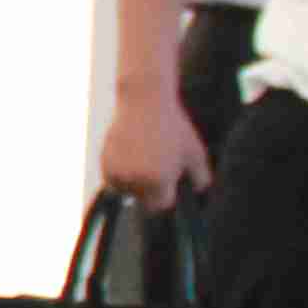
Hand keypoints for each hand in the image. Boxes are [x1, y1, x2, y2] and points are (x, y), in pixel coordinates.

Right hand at [98, 84, 211, 210]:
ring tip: (142, 158)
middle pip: (142, 199)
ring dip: (132, 182)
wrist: (144, 101)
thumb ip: (201, 178)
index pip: (161, 205)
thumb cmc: (173, 127)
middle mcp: (137, 179)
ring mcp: (119, 171)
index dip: (165, 193)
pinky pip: (112, 180)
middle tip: (154, 164)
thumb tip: (199, 192)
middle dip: (149, 189)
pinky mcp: (105, 162)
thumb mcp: (195, 152)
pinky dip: (118, 173)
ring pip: (125, 191)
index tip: (167, 180)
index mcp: (160, 180)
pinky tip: (129, 155)